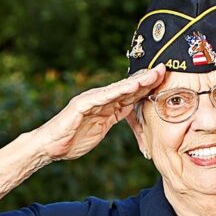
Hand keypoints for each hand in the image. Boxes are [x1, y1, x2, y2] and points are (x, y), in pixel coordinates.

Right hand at [37, 65, 166, 161]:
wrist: (51, 146)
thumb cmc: (73, 139)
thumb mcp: (102, 127)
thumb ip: (114, 116)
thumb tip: (130, 110)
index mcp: (106, 105)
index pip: (131, 94)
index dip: (147, 86)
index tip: (164, 80)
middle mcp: (100, 98)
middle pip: (127, 87)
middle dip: (146, 79)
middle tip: (163, 69)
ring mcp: (90, 100)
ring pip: (117, 89)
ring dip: (136, 82)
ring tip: (151, 75)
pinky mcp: (81, 105)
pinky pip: (102, 97)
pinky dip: (117, 92)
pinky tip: (130, 87)